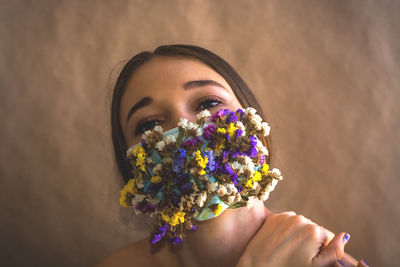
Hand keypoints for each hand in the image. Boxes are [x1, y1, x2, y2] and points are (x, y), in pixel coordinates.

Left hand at [236, 211, 367, 266]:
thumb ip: (334, 252)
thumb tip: (345, 236)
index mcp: (314, 230)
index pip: (326, 237)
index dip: (319, 250)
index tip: (308, 258)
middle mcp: (301, 219)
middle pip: (312, 230)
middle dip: (308, 241)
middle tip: (296, 255)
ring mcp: (286, 217)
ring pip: (299, 225)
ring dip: (297, 234)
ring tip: (288, 249)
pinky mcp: (274, 217)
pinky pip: (286, 222)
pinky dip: (286, 230)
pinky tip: (280, 242)